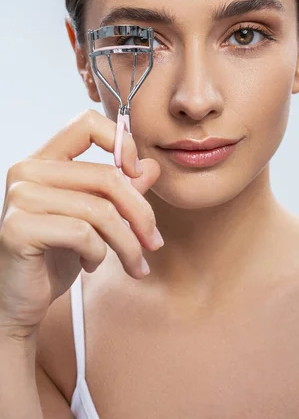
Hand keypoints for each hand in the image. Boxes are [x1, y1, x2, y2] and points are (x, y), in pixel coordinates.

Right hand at [0, 109, 161, 339]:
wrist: (21, 301)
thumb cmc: (56, 256)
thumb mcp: (95, 219)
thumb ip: (121, 190)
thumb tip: (152, 166)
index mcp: (44, 159)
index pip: (86, 124)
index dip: (122, 142)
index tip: (138, 172)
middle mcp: (27, 170)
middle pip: (106, 177)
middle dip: (141, 214)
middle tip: (154, 243)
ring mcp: (20, 197)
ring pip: (99, 210)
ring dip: (127, 243)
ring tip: (133, 263)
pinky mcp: (18, 228)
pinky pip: (82, 234)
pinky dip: (98, 254)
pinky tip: (91, 264)